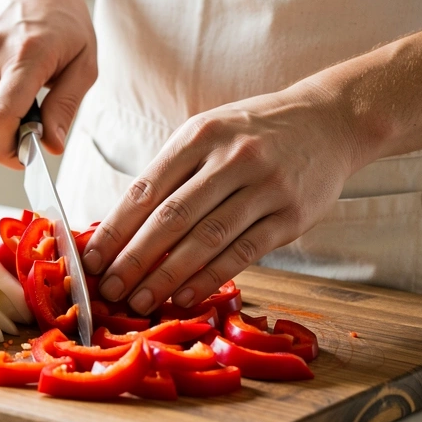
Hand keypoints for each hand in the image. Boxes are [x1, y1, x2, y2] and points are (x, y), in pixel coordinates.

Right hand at [0, 0, 97, 167]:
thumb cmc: (64, 22)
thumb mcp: (84, 63)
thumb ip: (66, 107)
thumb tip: (51, 146)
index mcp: (26, 55)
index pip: (0, 118)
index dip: (7, 150)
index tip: (24, 158)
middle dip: (0, 142)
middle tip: (27, 132)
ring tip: (17, 101)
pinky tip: (1, 84)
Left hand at [81, 81, 366, 314]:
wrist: (331, 119)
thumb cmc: (254, 132)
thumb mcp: (208, 133)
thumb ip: (171, 173)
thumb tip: (121, 226)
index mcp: (199, 135)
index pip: (146, 189)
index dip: (115, 229)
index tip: (90, 260)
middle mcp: (231, 158)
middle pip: (171, 218)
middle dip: (134, 259)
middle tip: (108, 289)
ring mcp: (265, 187)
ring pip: (206, 239)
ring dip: (167, 276)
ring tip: (139, 301)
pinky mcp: (292, 215)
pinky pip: (243, 252)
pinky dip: (210, 278)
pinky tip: (184, 296)